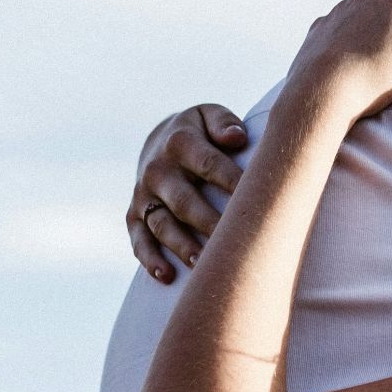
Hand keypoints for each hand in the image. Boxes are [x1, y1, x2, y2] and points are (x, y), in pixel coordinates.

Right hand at [128, 104, 247, 281]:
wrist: (159, 140)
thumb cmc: (200, 132)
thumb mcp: (209, 115)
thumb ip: (223, 123)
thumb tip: (236, 138)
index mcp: (180, 143)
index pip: (210, 164)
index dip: (234, 182)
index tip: (257, 202)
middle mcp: (158, 170)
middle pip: (185, 201)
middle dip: (209, 222)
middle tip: (234, 242)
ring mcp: (144, 195)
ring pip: (162, 224)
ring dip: (181, 245)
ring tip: (202, 264)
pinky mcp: (134, 215)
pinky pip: (139, 240)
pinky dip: (149, 259)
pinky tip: (166, 276)